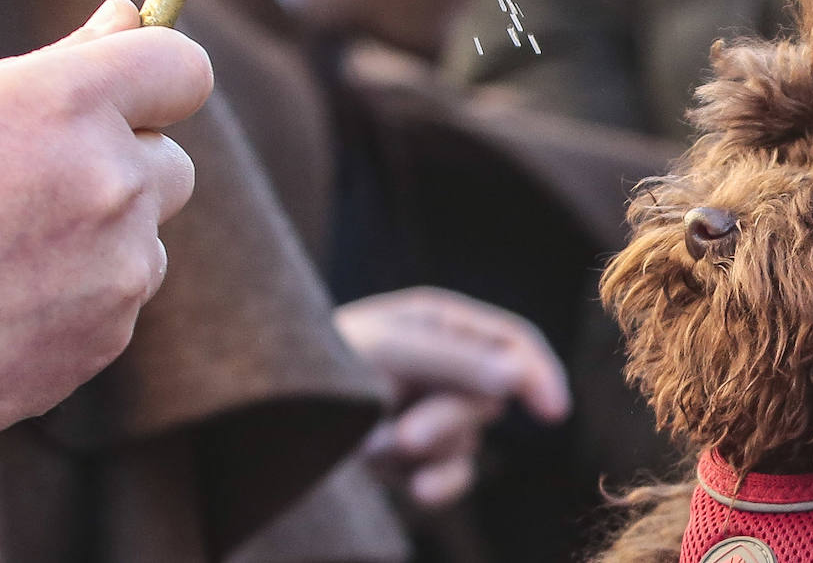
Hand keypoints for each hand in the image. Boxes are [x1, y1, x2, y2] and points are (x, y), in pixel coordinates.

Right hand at [0, 0, 212, 449]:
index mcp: (63, 105)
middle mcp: (109, 182)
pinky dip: (75, 301)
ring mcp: (117, 267)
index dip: (159, 81)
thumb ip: (55, 66)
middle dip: (122, 169)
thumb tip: (128, 17)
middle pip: (171, 162)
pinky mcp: (108, 336)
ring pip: (143, 238)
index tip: (135, 96)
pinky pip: (117, 301)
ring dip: (96, 240)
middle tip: (32, 187)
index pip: (183, 69)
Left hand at [335, 287, 570, 508]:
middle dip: (451, 420)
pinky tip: (417, 492)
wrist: (259, 419)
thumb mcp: (388, 351)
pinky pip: (453, 474)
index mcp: (438, 321)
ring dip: (426, 450)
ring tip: (371, 448)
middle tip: (405, 435)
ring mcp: (426, 410)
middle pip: (489, 396)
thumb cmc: (320, 365)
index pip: (510, 341)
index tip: (552, 411)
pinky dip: (440, 483)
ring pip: (469, 439)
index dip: (536, 372)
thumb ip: (456, 360)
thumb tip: (518, 375)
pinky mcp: (411, 457)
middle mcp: (439, 363)